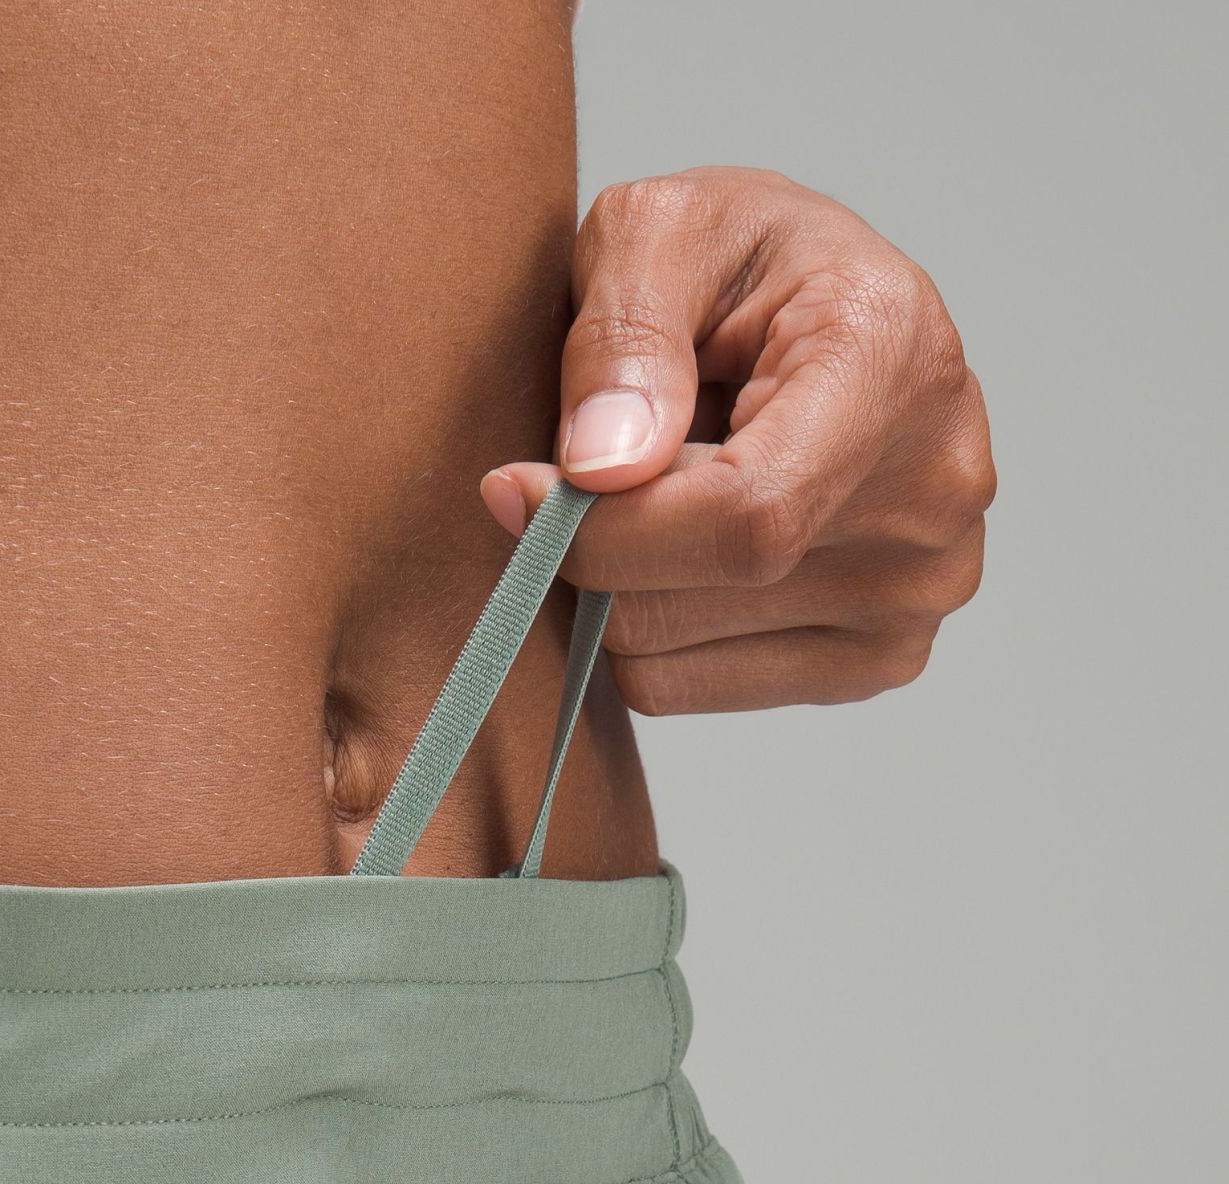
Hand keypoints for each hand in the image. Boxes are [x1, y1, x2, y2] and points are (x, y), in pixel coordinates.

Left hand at [480, 167, 994, 712]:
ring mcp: (917, 594)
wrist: (826, 316)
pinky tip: (696, 543)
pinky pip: (686, 688)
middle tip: (605, 456)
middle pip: (685, 598)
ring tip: (673, 486)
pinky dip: (652, 628)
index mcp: (898, 366)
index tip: (515, 491)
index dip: (603, 527)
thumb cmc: (739, 261)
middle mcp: (936, 494)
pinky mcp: (879, 658)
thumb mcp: (659, 229)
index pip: (742, 516)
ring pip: (663, 656)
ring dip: (621, 579)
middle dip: (596, 538)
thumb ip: (623, 334)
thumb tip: (601, 468)